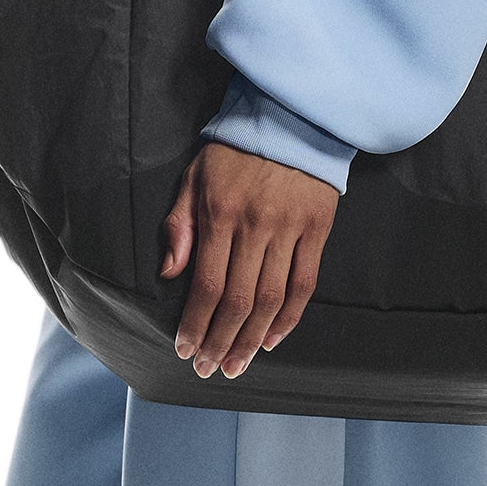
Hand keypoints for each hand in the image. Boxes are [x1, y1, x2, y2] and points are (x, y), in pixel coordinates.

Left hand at [160, 141, 336, 378]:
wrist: (291, 116)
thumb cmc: (236, 149)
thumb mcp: (195, 176)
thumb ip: (180, 225)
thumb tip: (169, 274)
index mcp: (221, 213)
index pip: (206, 284)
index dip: (196, 325)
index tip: (186, 349)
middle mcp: (256, 225)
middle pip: (238, 301)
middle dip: (221, 342)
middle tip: (210, 369)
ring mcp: (290, 229)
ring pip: (270, 299)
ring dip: (251, 340)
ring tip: (238, 364)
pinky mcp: (317, 229)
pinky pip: (304, 284)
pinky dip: (289, 318)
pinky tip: (272, 339)